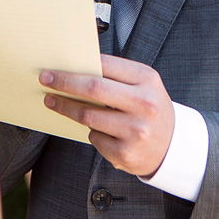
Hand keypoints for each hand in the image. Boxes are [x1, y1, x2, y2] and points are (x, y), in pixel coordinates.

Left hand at [39, 55, 174, 176]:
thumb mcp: (142, 85)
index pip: (104, 66)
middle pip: (93, 89)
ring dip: (66, 108)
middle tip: (45, 80)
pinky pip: (94, 137)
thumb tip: (73, 67)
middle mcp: (144, 104)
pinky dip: (91, 131)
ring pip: (88, 115)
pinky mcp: (126, 153)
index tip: (54, 68)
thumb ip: (114, 75)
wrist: (173, 146)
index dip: (75, 67)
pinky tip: (96, 129)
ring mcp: (136, 130)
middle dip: (64, 83)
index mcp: (147, 80)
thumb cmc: (149, 108)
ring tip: (53, 102)